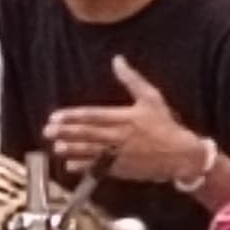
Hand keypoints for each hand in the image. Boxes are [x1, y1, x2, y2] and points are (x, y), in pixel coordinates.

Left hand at [43, 59, 207, 184]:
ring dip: (72, 149)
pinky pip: (99, 168)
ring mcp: (119, 155)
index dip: (73, 116)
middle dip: (66, 132)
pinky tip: (70, 165)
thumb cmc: (165, 125)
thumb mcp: (151, 98)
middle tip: (48, 131)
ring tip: (56, 147)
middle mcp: (120, 137)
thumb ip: (132, 79)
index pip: (93, 116)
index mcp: (125, 118)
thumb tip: (118, 60)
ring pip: (90, 151)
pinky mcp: (122, 169)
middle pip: (87, 134)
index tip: (56, 116)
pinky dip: (83, 167)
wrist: (181, 156)